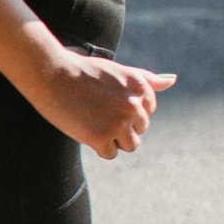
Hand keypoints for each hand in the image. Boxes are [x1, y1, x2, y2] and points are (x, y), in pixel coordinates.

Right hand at [30, 50, 176, 158]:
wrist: (52, 74)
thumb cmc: (83, 72)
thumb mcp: (119, 70)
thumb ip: (146, 79)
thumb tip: (172, 80)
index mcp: (141, 87)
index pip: (146, 113)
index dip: (124, 111)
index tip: (106, 102)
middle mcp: (134, 105)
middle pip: (139, 130)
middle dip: (119, 126)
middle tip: (95, 111)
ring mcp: (118, 122)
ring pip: (129, 145)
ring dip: (112, 139)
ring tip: (93, 122)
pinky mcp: (101, 137)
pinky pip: (110, 153)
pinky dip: (98, 146)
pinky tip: (85, 129)